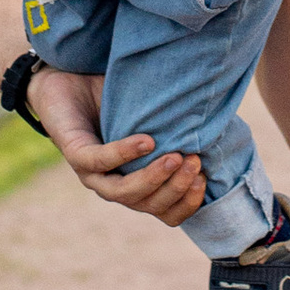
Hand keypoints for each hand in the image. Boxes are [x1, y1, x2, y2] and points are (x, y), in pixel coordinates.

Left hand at [29, 66, 205, 225]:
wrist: (69, 76)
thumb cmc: (115, 97)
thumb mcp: (153, 116)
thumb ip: (179, 126)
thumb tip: (220, 126)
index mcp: (135, 183)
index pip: (165, 212)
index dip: (186, 203)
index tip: (205, 179)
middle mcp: (114, 184)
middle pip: (148, 205)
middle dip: (176, 188)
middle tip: (194, 162)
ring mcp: (92, 173)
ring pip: (124, 193)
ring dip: (154, 178)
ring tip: (176, 156)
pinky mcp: (74, 154)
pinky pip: (101, 161)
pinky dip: (125, 153)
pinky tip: (147, 141)